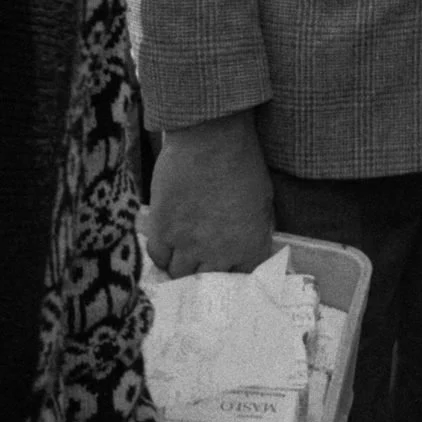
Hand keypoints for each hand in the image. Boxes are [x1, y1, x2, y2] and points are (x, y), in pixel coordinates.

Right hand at [142, 109, 274, 275]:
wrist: (212, 138)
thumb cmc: (243, 163)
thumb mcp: (263, 201)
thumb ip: (254, 231)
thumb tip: (245, 248)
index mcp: (249, 245)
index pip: (241, 279)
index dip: (233, 276)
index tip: (227, 272)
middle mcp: (219, 252)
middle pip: (208, 283)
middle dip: (207, 278)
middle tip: (201, 269)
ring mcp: (188, 242)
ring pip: (180, 275)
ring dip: (183, 270)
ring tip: (183, 260)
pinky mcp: (163, 228)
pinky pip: (158, 256)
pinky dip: (163, 255)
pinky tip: (167, 247)